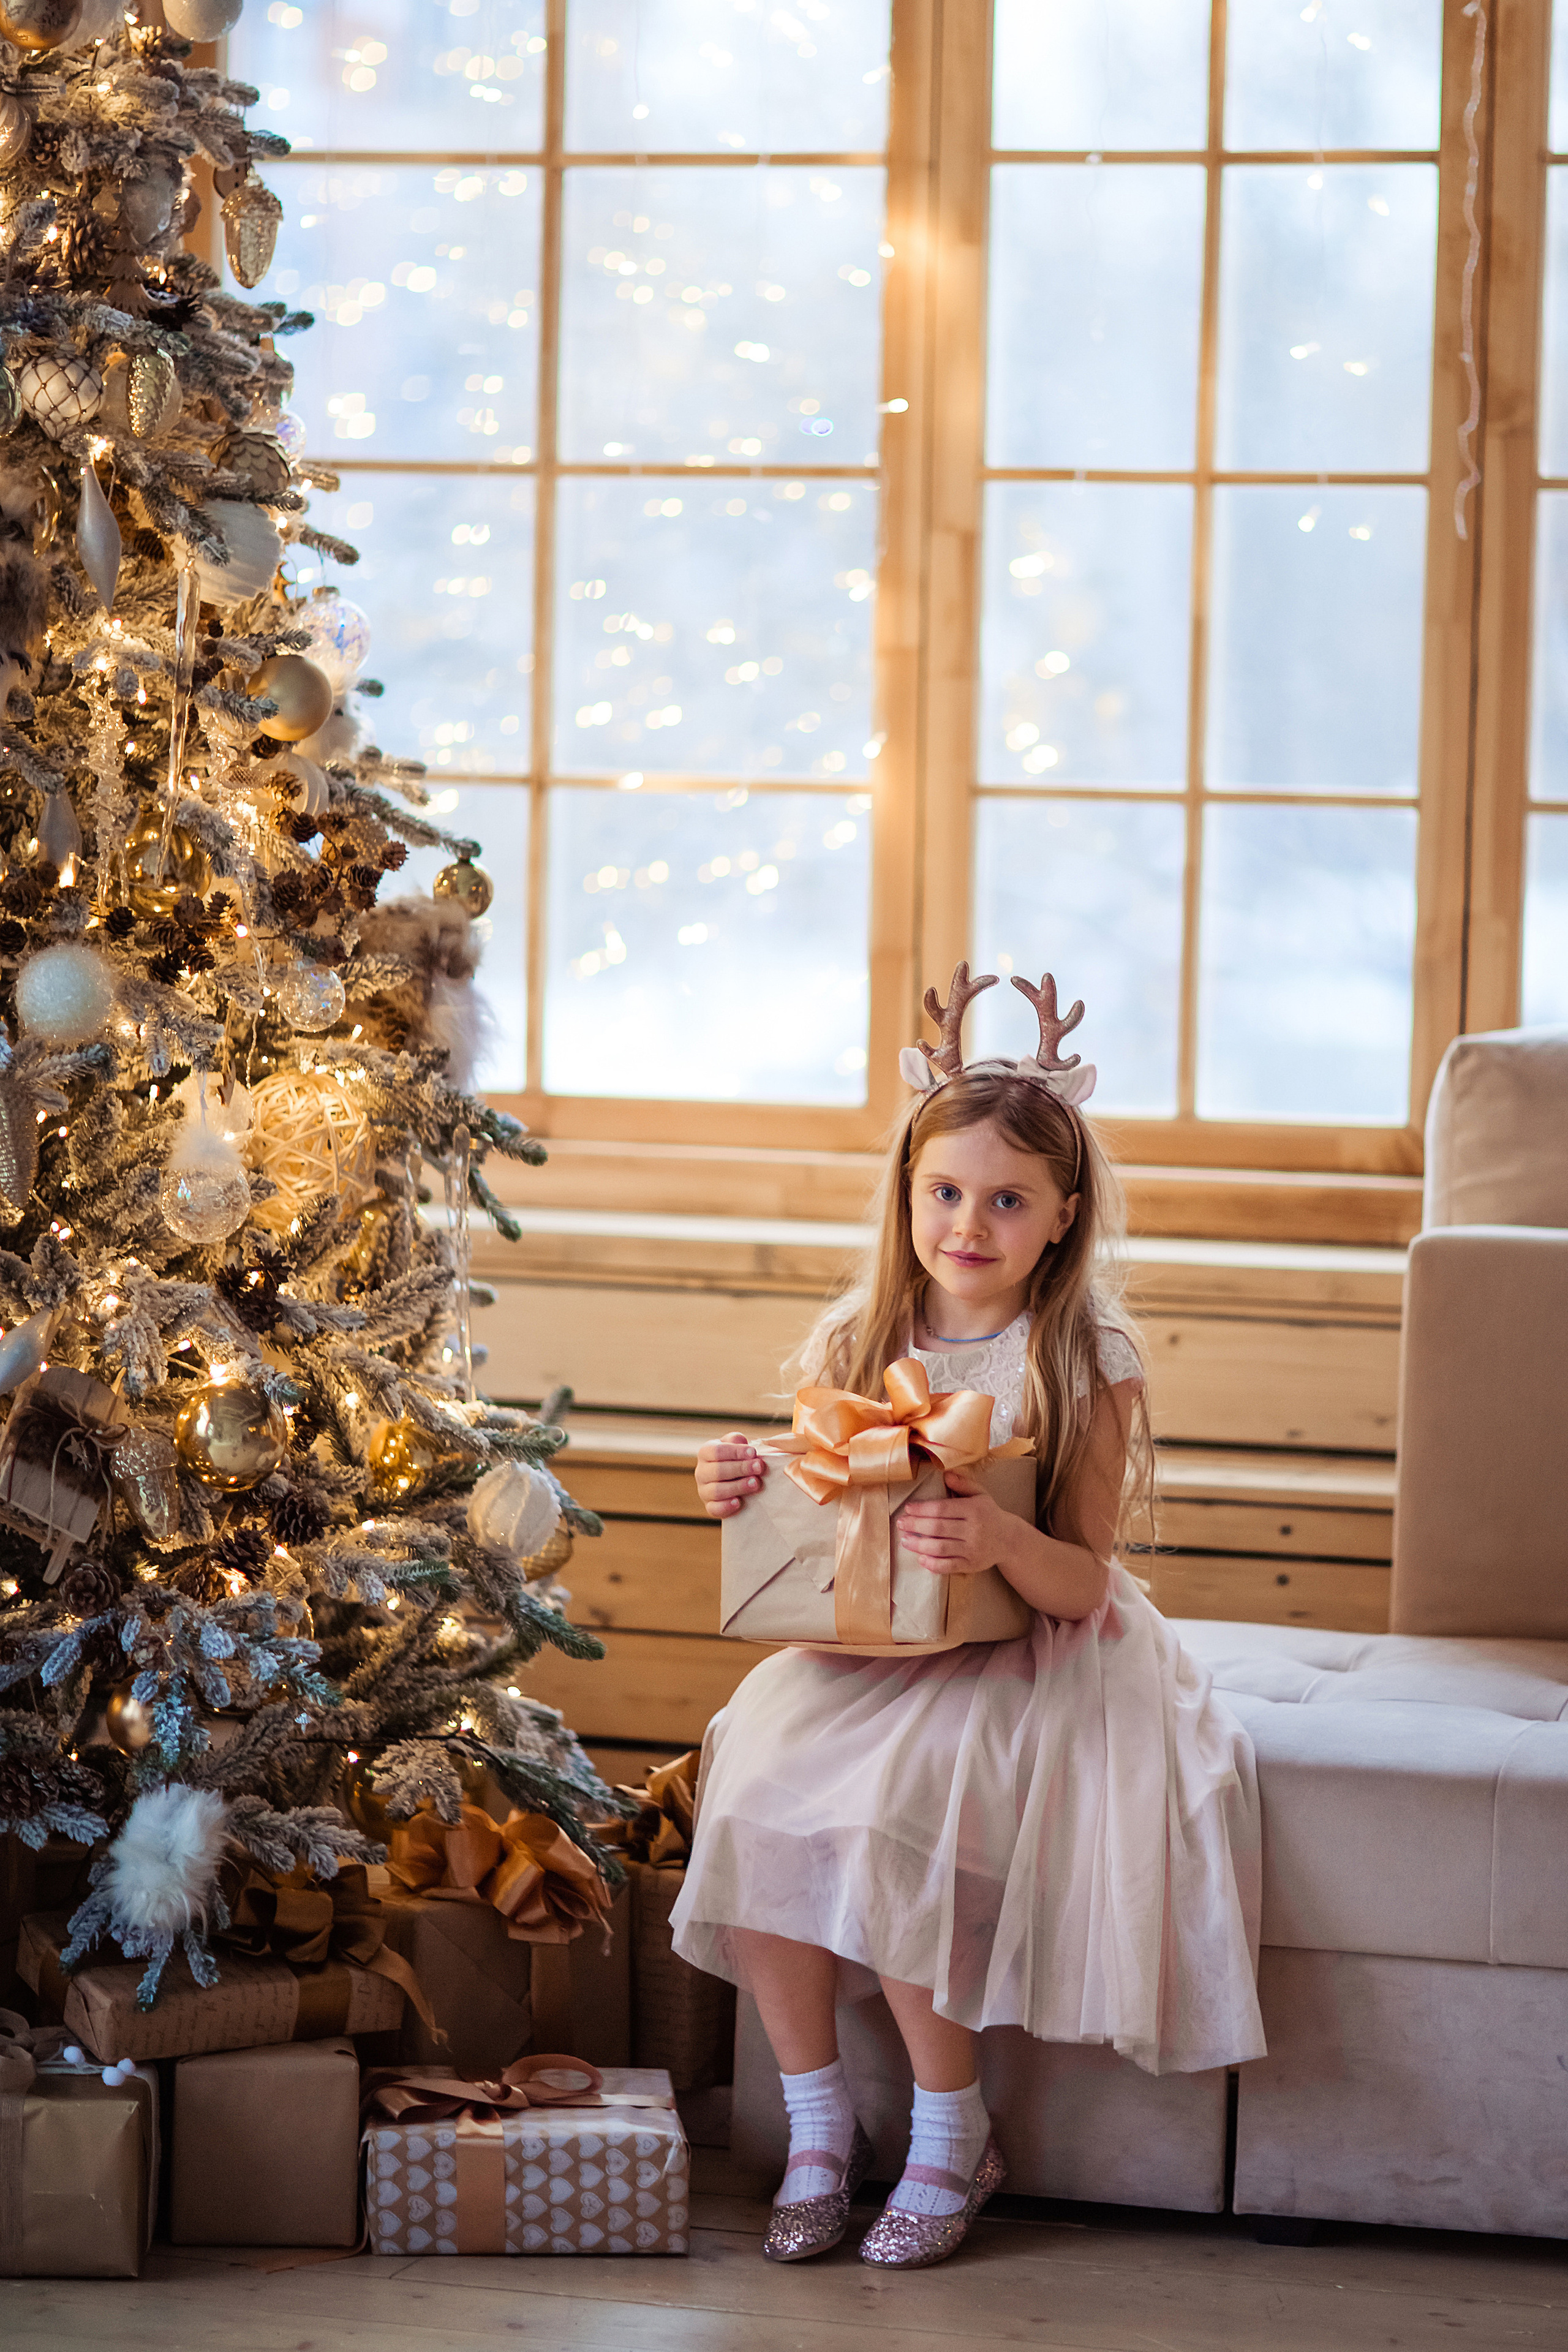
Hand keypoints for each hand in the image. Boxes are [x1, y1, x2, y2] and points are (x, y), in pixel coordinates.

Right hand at [696, 1433, 766, 1519]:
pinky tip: (739, 1502)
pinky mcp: (709, 1506)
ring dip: (737, 1487)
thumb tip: (741, 1442)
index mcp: (705, 1453)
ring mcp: (704, 1491)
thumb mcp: (735, 1445)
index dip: (735, 1452)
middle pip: (718, 1470)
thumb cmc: (736, 1458)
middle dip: (740, 1468)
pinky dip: (726, 1506)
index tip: (753, 1453)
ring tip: (755, 1484)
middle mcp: (701, 1472)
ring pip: (717, 1490)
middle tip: (759, 1467)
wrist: (734, 1479)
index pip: (716, 1451)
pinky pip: (714, 1509)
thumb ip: (737, 1441)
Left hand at [898, 1469, 1015, 1576]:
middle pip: (938, 1528)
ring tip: (905, 1541)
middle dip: (915, 1526)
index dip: (922, 1509)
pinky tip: (921, 1558)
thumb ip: (963, 1483)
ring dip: (919, 1545)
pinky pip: (948, 1566)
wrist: (1009, 1540)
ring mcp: (973, 1549)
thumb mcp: (980, 1494)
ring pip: (940, 1548)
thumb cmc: (988, 1514)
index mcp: (974, 1510)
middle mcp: (974, 1530)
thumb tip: (945, 1474)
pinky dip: (933, 1564)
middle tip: (900, 1524)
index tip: (908, 1508)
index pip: (942, 1509)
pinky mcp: (972, 1565)